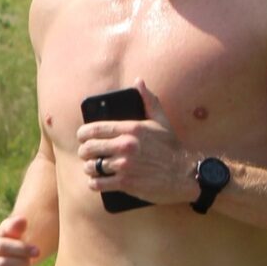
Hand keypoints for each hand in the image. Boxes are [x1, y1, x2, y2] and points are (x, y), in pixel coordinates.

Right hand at [0, 214, 39, 265]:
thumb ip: (14, 225)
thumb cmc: (7, 240)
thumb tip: (21, 221)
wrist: (5, 257)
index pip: (1, 247)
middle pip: (4, 265)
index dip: (22, 249)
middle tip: (29, 260)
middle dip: (22, 262)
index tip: (37, 250)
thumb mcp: (10, 230)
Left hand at [77, 79, 196, 204]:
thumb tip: (138, 82)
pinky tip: (98, 181)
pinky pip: (97, 183)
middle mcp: (125, 145)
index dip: (83, 134)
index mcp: (131, 128)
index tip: (82, 137)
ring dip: (90, 168)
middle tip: (88, 155)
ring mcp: (124, 165)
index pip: (94, 129)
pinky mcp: (125, 182)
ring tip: (94, 168)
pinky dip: (95, 183)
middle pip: (88, 148)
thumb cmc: (171, 147)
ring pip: (91, 166)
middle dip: (85, 152)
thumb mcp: (160, 121)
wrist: (184, 174)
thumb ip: (148, 101)